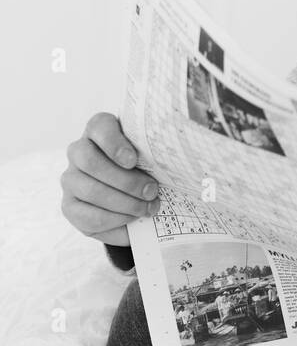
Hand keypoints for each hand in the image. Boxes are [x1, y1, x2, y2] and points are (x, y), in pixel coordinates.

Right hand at [61, 112, 159, 246]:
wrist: (133, 196)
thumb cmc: (144, 167)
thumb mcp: (151, 155)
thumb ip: (156, 152)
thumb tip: (178, 161)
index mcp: (99, 129)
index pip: (99, 126)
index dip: (114, 144)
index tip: (133, 160)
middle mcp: (78, 151)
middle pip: (90, 161)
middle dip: (125, 180)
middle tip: (151, 191)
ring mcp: (70, 179)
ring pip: (91, 190)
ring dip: (124, 203)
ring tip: (148, 208)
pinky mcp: (69, 206)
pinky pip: (88, 215)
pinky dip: (114, 219)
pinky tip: (132, 218)